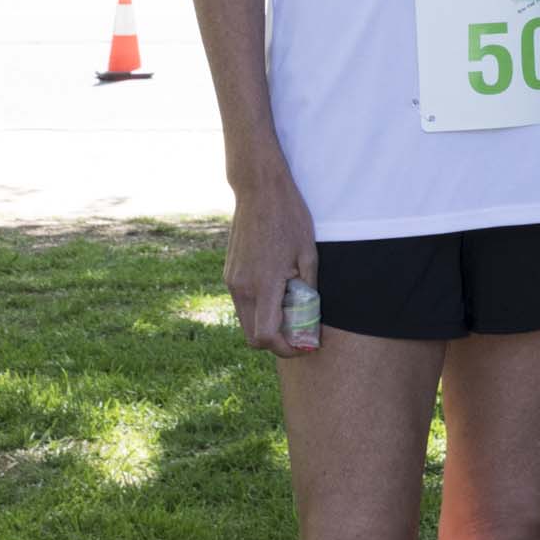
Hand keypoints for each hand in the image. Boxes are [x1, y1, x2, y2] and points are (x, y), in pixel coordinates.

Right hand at [225, 167, 318, 353]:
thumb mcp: (308, 256)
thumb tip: (310, 321)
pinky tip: (277, 290)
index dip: (286, 349)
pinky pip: (242, 304)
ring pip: (246, 322)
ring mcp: (232, 281)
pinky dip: (259, 309)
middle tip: (299, 332)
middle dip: (277, 342)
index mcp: (264, 285)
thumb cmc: (289, 219)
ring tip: (290, 306)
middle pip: (253, 338)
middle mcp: (242, 287)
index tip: (304, 344)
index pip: (266, 337)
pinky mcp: (229, 274)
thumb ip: (308, 292)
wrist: (259, 190)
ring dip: (267, 325)